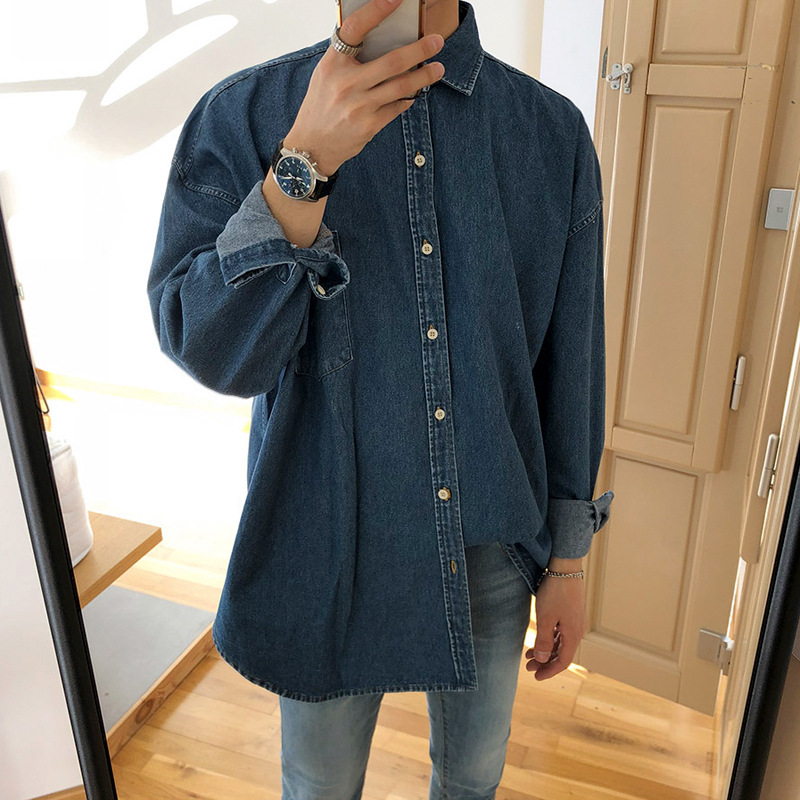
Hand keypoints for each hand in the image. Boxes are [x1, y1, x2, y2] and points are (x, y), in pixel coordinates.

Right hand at [286, 0, 445, 175]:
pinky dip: (408, 98)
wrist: (312, 145)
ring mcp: (359, 106)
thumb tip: (380, 37)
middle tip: (437, 41)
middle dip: (420, 50)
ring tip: (438, 69)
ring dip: (424, 76)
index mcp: (333, 64)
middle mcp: (345, 84)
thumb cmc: (321, 106)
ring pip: (401, 86)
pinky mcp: (369, 125)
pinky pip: (397, 107)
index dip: (377, 10)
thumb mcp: (326, 74)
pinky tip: (413, 93)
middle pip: (392, 61)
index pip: (357, 29)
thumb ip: (348, 57)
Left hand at [524, 569, 586, 680]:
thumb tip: (541, 660)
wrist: (565, 568)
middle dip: (545, 662)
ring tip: (529, 655)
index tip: (536, 676)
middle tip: (528, 667)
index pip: (564, 661)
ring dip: (546, 650)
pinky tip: (539, 639)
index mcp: (573, 635)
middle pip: (562, 653)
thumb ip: (543, 641)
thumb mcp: (545, 618)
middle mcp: (577, 630)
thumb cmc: (555, 592)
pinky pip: (561, 632)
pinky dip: (549, 639)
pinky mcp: (570, 613)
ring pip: (560, 643)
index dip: (550, 671)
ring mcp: (574, 621)